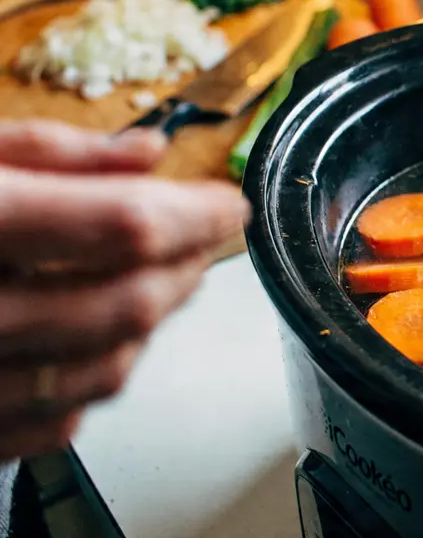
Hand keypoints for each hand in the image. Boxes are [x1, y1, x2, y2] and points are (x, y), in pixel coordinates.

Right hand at [0, 121, 248, 460]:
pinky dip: (98, 380)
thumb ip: (43, 150)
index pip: (123, 226)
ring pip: (102, 369)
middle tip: (210, 235)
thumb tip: (144, 153)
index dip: (197, 213)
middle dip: (189, 266)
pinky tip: (107, 342)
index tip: (228, 200)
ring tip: (172, 279)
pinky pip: (51, 423)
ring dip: (156, 321)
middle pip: (126, 301)